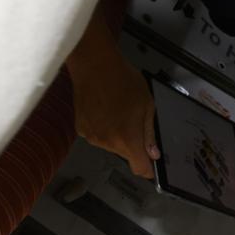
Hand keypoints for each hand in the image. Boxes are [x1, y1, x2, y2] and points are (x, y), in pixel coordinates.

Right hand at [73, 59, 159, 179]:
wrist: (94, 66)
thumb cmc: (125, 82)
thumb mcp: (147, 105)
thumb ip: (149, 133)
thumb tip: (153, 155)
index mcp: (127, 139)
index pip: (139, 168)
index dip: (147, 169)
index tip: (152, 164)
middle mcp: (107, 143)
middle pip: (125, 155)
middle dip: (133, 145)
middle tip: (135, 121)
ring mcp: (92, 137)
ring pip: (111, 145)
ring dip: (117, 136)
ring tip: (118, 111)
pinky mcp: (80, 129)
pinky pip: (97, 136)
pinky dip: (103, 129)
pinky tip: (104, 110)